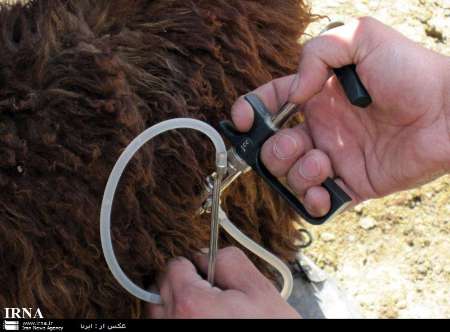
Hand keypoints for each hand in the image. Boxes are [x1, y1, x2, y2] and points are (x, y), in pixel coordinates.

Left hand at [147, 247, 299, 318]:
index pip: (174, 265)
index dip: (196, 265)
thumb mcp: (258, 289)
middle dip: (184, 283)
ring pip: (160, 309)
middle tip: (213, 295)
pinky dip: (180, 320)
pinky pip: (166, 324)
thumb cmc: (268, 330)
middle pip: (161, 287)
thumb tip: (205, 254)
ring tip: (209, 313)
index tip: (211, 277)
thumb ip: (227, 259)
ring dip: (178, 304)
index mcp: (190, 304)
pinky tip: (204, 322)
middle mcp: (172, 324)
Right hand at [231, 17, 449, 216]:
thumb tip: (295, 93)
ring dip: (296, 173)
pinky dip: (312, 202)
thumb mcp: (361, 38)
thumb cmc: (411, 71)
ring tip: (323, 162)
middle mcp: (322, 128)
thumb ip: (317, 52)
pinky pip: (319, 201)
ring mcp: (335, 158)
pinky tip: (323, 192)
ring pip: (291, 176)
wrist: (449, 112)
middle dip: (272, 151)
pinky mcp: (352, 184)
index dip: (250, 112)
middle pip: (274, 147)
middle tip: (296, 144)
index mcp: (318, 96)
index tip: (241, 120)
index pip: (272, 104)